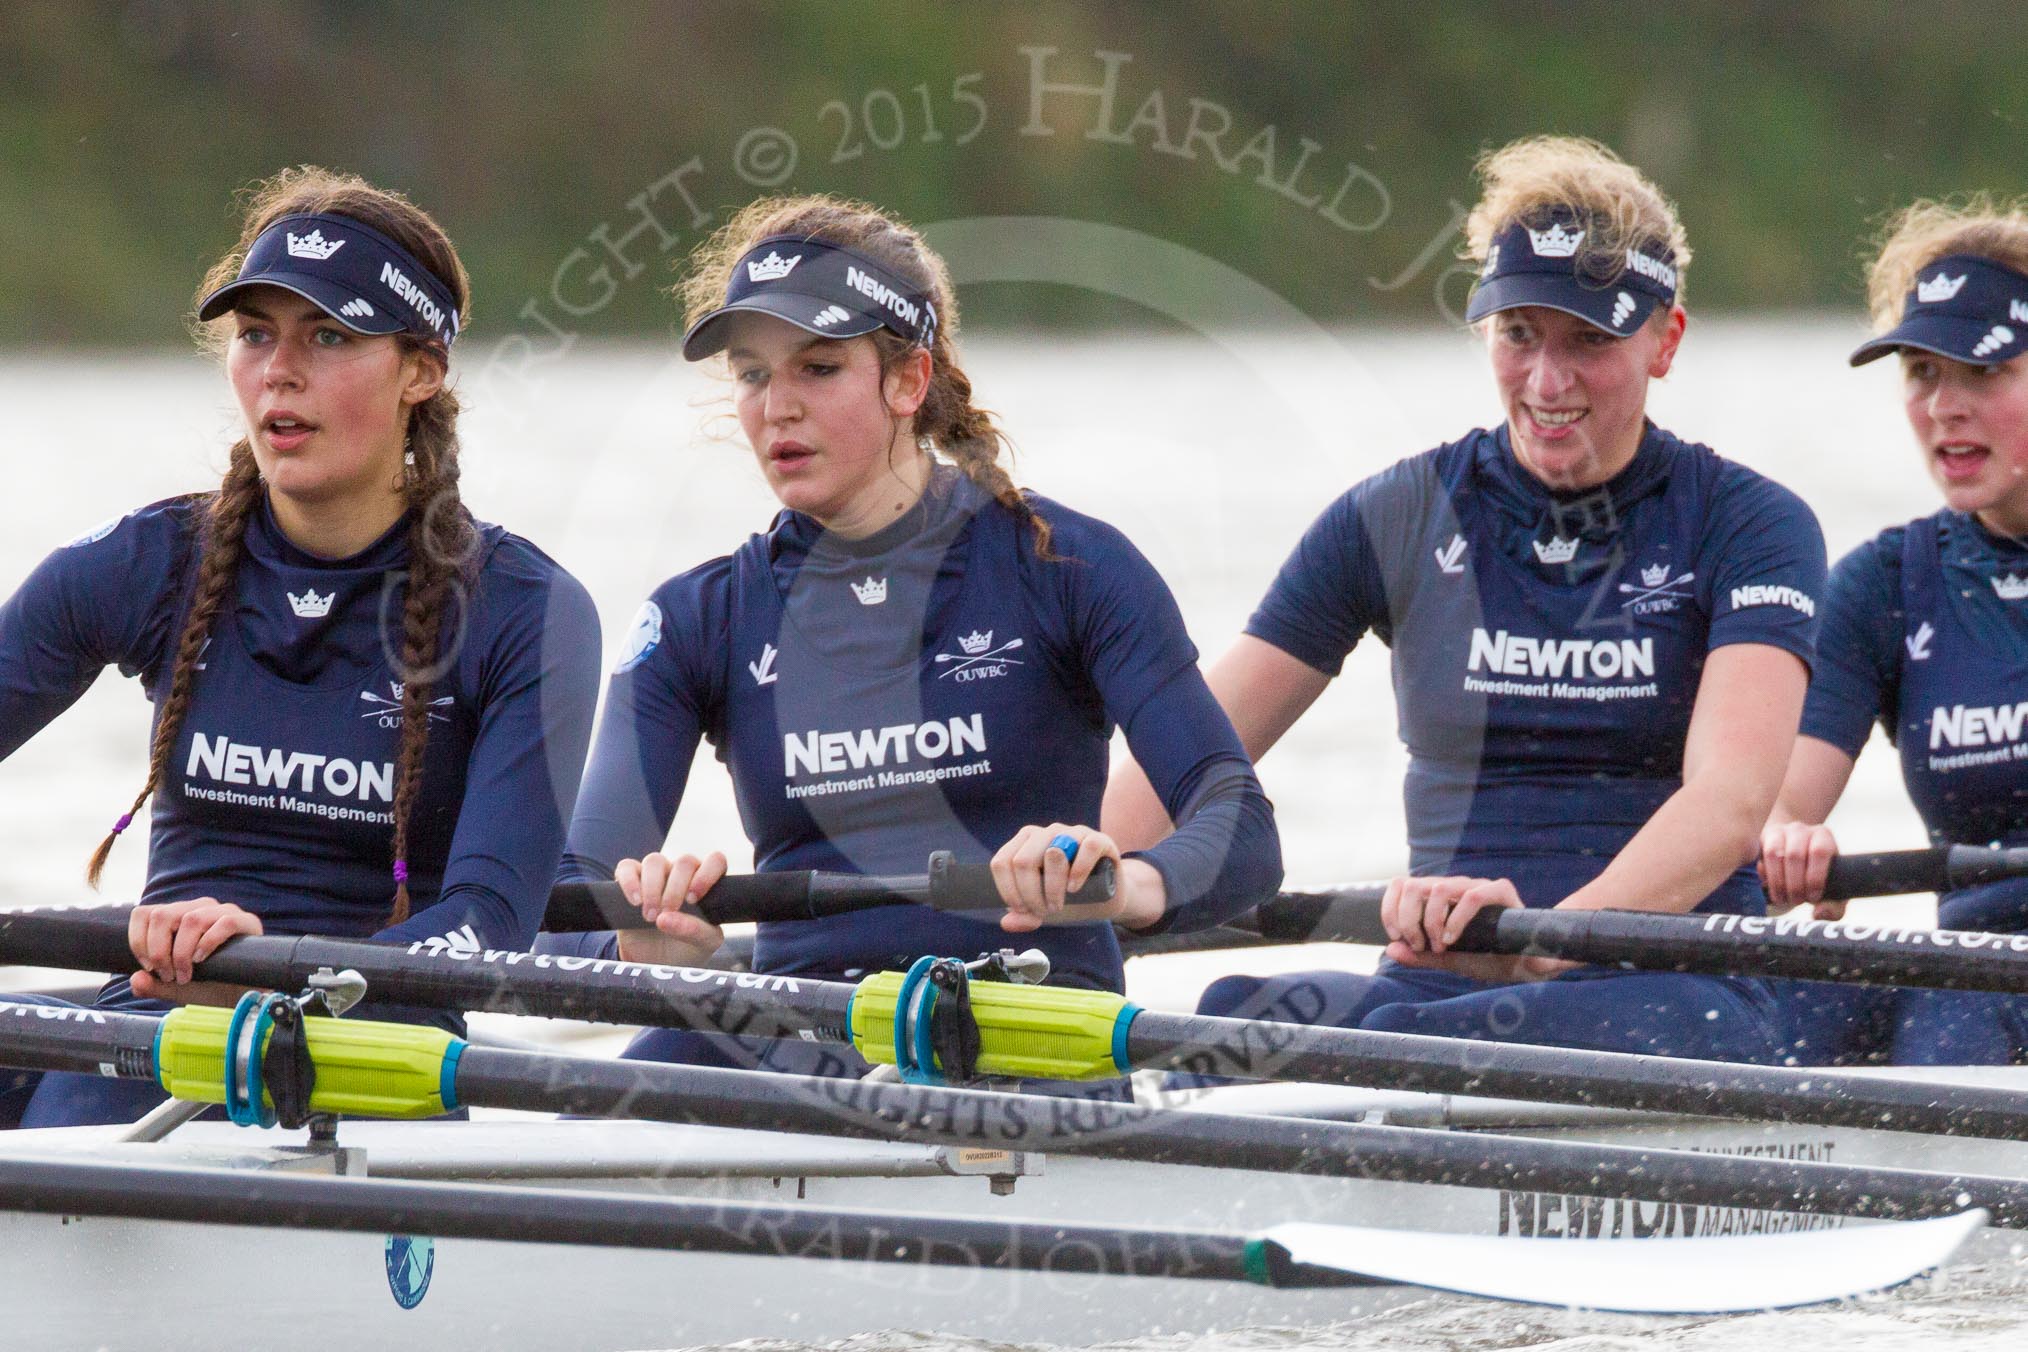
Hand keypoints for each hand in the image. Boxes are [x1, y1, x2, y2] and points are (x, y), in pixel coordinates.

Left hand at [128, 898, 261, 1004]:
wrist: (243, 995)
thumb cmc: (210, 986)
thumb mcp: (174, 989)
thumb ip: (152, 986)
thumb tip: (135, 979)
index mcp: (178, 916)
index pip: (145, 913)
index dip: (138, 940)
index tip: (147, 968)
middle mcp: (199, 908)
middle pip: (162, 915)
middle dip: (158, 950)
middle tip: (168, 975)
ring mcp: (223, 912)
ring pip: (191, 919)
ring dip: (181, 952)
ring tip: (185, 974)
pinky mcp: (247, 921)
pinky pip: (224, 923)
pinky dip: (208, 943)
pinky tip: (202, 960)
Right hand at [612, 851, 726, 965]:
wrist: (655, 962)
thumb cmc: (686, 948)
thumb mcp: (703, 944)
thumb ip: (695, 931)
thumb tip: (666, 918)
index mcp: (706, 884)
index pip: (715, 861)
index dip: (707, 875)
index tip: (693, 899)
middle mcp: (683, 875)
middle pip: (684, 862)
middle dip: (675, 890)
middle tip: (667, 914)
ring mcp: (657, 875)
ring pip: (655, 861)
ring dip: (652, 888)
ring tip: (650, 916)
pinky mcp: (631, 881)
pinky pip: (627, 867)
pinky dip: (629, 882)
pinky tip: (635, 902)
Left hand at [990, 823, 1162, 932]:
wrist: (1105, 899)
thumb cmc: (1068, 898)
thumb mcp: (1042, 909)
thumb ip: (1024, 915)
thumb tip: (1008, 922)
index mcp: (1025, 843)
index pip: (1002, 862)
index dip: (1008, 890)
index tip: (1021, 910)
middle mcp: (1046, 833)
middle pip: (1024, 861)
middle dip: (1031, 894)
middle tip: (1045, 911)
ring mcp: (1073, 833)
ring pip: (1053, 852)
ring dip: (1052, 887)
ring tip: (1059, 904)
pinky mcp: (1099, 840)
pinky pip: (1087, 847)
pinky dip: (1079, 872)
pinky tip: (1075, 888)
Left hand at [1381, 875, 1560, 981]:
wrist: (1528, 964)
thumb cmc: (1487, 958)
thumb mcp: (1449, 960)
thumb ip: (1421, 956)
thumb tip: (1390, 950)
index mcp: (1439, 897)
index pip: (1401, 885)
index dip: (1390, 908)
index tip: (1395, 937)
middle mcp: (1455, 886)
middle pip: (1413, 885)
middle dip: (1408, 919)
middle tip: (1420, 945)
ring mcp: (1477, 886)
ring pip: (1439, 888)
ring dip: (1431, 921)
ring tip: (1439, 946)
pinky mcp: (1501, 891)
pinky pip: (1473, 896)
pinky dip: (1457, 919)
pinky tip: (1453, 940)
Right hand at [1757, 821, 1842, 918]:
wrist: (1795, 856)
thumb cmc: (1817, 876)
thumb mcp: (1832, 890)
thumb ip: (1834, 907)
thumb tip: (1819, 913)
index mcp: (1823, 836)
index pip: (1819, 851)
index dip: (1815, 877)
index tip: (1813, 898)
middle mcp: (1800, 829)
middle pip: (1794, 855)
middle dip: (1794, 884)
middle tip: (1796, 901)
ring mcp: (1778, 832)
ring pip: (1774, 854)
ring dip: (1778, 882)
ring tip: (1783, 899)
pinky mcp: (1761, 839)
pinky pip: (1759, 857)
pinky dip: (1764, 876)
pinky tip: (1771, 887)